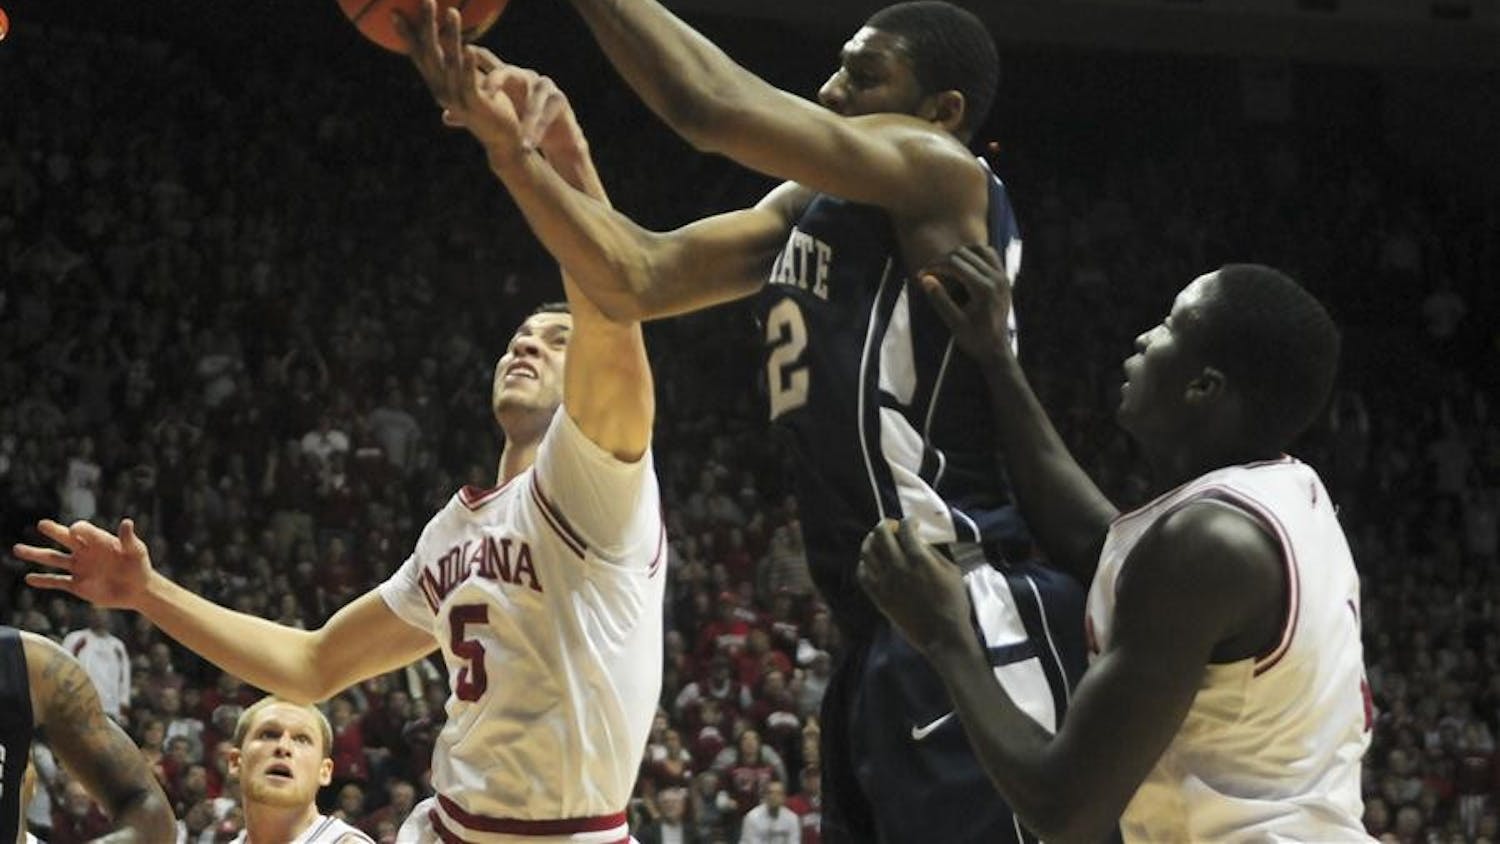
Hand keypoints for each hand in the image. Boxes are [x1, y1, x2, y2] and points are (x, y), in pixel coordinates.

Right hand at [15, 518, 154, 609]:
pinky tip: (29, 578)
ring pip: (54, 559)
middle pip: (64, 539)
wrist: (138, 589)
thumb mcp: (136, 551)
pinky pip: (57, 582)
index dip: (79, 529)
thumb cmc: (139, 566)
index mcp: (99, 541)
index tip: (75, 530)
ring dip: (36, 554)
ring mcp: (79, 568)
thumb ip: (129, 538)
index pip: (83, 531)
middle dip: (53, 531)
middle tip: (41, 524)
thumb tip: (127, 521)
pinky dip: (43, 581)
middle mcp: (85, 552)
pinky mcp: (78, 585)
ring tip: (18, 549)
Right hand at [395, 1, 572, 164]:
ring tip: (452, 11)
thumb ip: (458, 64)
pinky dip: (468, 64)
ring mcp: (457, 100)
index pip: (419, 55)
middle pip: (431, 54)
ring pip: (450, 63)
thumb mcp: (470, 81)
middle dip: (427, 26)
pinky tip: (469, 47)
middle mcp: (442, 91)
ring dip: (451, 36)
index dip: (407, 34)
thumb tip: (451, 39)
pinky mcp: (475, 106)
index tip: (395, 12)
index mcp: (438, 84)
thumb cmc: (489, 106)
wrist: (503, 139)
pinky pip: (469, 82)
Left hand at [857, 519, 973, 656]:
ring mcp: (884, 582)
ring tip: (879, 540)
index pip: (905, 528)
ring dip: (872, 540)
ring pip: (867, 552)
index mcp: (918, 559)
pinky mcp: (877, 596)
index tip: (913, 523)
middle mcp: (897, 566)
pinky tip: (871, 562)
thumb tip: (918, 541)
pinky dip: (864, 563)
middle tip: (893, 527)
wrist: (942, 635)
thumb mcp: (951, 571)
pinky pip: (862, 574)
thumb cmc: (953, 602)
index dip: (909, 521)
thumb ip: (932, 553)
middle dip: (887, 525)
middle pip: (881, 535)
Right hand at [918, 244, 1015, 363]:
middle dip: (943, 260)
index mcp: (983, 289)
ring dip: (959, 254)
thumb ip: (940, 300)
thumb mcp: (954, 323)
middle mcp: (996, 278)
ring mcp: (1002, 276)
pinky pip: (990, 255)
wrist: (996, 349)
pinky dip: (975, 254)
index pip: (954, 264)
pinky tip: (962, 265)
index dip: (934, 266)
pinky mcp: (1004, 277)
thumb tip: (925, 278)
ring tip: (944, 267)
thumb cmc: (974, 339)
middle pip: (964, 254)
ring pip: (978, 249)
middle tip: (928, 273)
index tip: (920, 274)